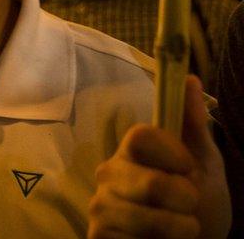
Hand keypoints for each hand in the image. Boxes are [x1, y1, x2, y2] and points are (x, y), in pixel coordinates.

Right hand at [88, 76, 230, 237]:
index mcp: (133, 151)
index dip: (172, 154)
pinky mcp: (97, 235)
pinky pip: (124, 238)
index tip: (189, 168)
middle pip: (149, 182)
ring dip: (175, 229)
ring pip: (142, 216)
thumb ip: (193, 124)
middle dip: (183, 200)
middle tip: (189, 207)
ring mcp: (100, 205)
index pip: (141, 135)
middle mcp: (109, 173)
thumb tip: (189, 78)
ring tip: (179, 231)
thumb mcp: (205, 165)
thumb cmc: (198, 206)